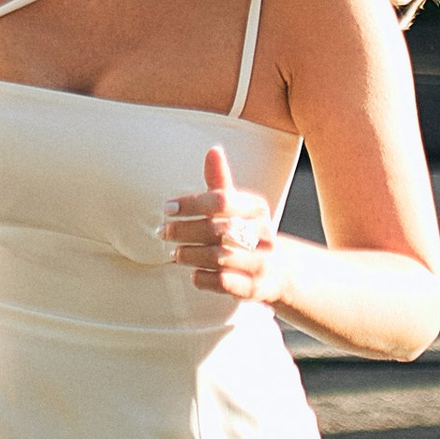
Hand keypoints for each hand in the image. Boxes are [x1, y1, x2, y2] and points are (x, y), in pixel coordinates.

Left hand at [162, 145, 285, 306]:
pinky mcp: (256, 288)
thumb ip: (220, 182)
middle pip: (219, 229)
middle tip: (162, 231)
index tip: (167, 207)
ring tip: (174, 253)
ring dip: (191, 254)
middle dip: (185, 230)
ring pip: (220, 257)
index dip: (192, 203)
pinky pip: (225, 283)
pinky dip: (204, 278)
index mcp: (257, 208)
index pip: (222, 201)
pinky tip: (193, 273)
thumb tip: (213, 150)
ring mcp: (262, 263)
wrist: (277, 271)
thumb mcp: (236, 206)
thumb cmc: (246, 231)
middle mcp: (264, 234)